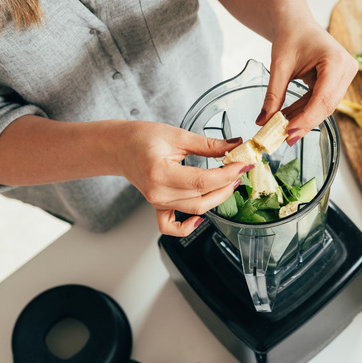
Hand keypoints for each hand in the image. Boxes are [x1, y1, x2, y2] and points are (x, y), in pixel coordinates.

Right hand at [113, 121, 251, 236]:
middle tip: (240, 170)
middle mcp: (158, 192)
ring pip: (195, 210)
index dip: (227, 174)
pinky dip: (187, 227)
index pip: (203, 181)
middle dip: (227, 185)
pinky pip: (171, 227)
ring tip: (229, 182)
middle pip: (202, 198)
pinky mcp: (158, 206)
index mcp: (160, 173)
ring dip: (217, 198)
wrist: (118, 147)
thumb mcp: (177, 135)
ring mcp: (157, 202)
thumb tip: (234, 145)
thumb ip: (208, 144)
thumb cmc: (141, 138)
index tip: (243, 165)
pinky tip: (200, 219)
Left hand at [259, 17, 357, 144]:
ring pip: (325, 107)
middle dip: (305, 123)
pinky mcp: (339, 81)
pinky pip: (322, 101)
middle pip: (327, 106)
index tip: (288, 133)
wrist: (296, 21)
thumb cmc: (290, 35)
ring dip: (304, 118)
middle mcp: (347, 69)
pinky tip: (289, 119)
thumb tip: (263, 122)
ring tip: (283, 129)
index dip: (306, 119)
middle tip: (284, 138)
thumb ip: (273, 96)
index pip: (323, 98)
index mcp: (336, 61)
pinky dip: (306, 110)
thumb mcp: (279, 66)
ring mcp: (346, 75)